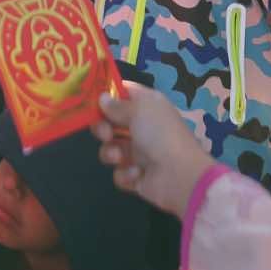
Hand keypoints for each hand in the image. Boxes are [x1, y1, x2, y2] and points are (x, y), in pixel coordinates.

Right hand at [93, 85, 216, 214]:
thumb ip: (117, 105)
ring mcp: (139, 153)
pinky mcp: (136, 176)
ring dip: (111, 152)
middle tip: (106, 134)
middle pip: (110, 122)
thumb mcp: (140, 110)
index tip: (90, 101)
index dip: (107, 95)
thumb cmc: (160, 134)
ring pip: (110, 149)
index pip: (124, 93)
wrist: (180, 175)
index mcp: (147, 106)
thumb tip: (102, 98)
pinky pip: (119, 173)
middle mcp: (142, 127)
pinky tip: (137, 173)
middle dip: (102, 128)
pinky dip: (125, 173)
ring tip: (120, 156)